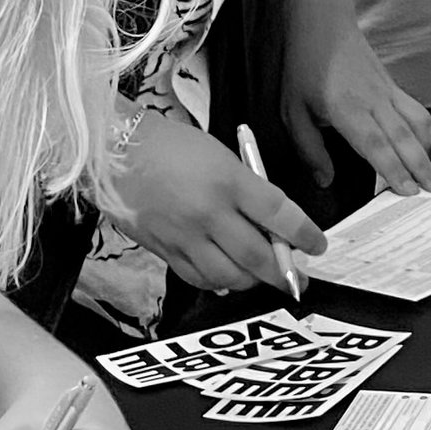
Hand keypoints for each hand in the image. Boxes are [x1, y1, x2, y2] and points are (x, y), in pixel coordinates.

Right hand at [111, 110, 325, 295]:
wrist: (113, 151)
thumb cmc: (171, 147)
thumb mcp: (221, 157)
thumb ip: (248, 191)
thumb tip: (273, 226)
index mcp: (227, 180)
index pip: (279, 213)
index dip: (304, 234)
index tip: (317, 244)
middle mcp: (208, 213)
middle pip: (258, 256)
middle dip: (284, 272)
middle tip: (297, 278)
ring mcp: (184, 236)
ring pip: (230, 276)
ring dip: (253, 281)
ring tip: (261, 276)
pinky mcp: (164, 250)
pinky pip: (200, 279)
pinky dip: (220, 282)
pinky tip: (228, 277)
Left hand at [283, 0, 430, 194]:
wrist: (323, 24)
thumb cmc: (306, 64)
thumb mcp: (292, 110)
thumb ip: (309, 148)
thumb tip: (324, 179)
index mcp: (346, 107)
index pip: (375, 144)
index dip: (393, 169)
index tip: (407, 189)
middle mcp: (372, 99)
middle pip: (404, 138)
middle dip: (422, 167)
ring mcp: (387, 91)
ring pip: (417, 123)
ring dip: (428, 151)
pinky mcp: (393, 87)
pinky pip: (416, 111)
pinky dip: (425, 132)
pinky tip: (423, 148)